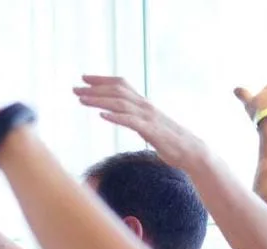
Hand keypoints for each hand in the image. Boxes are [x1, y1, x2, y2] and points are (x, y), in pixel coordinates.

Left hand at [75, 76, 207, 167]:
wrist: (191, 151)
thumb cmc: (169, 141)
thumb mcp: (148, 125)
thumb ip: (135, 118)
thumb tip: (121, 116)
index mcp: (143, 104)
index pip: (121, 84)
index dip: (102, 80)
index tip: (84, 78)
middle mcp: (145, 106)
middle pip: (117, 91)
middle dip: (94, 89)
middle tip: (75, 88)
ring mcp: (148, 117)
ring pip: (120, 104)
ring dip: (99, 100)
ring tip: (81, 99)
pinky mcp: (151, 131)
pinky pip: (131, 121)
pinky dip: (116, 117)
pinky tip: (102, 115)